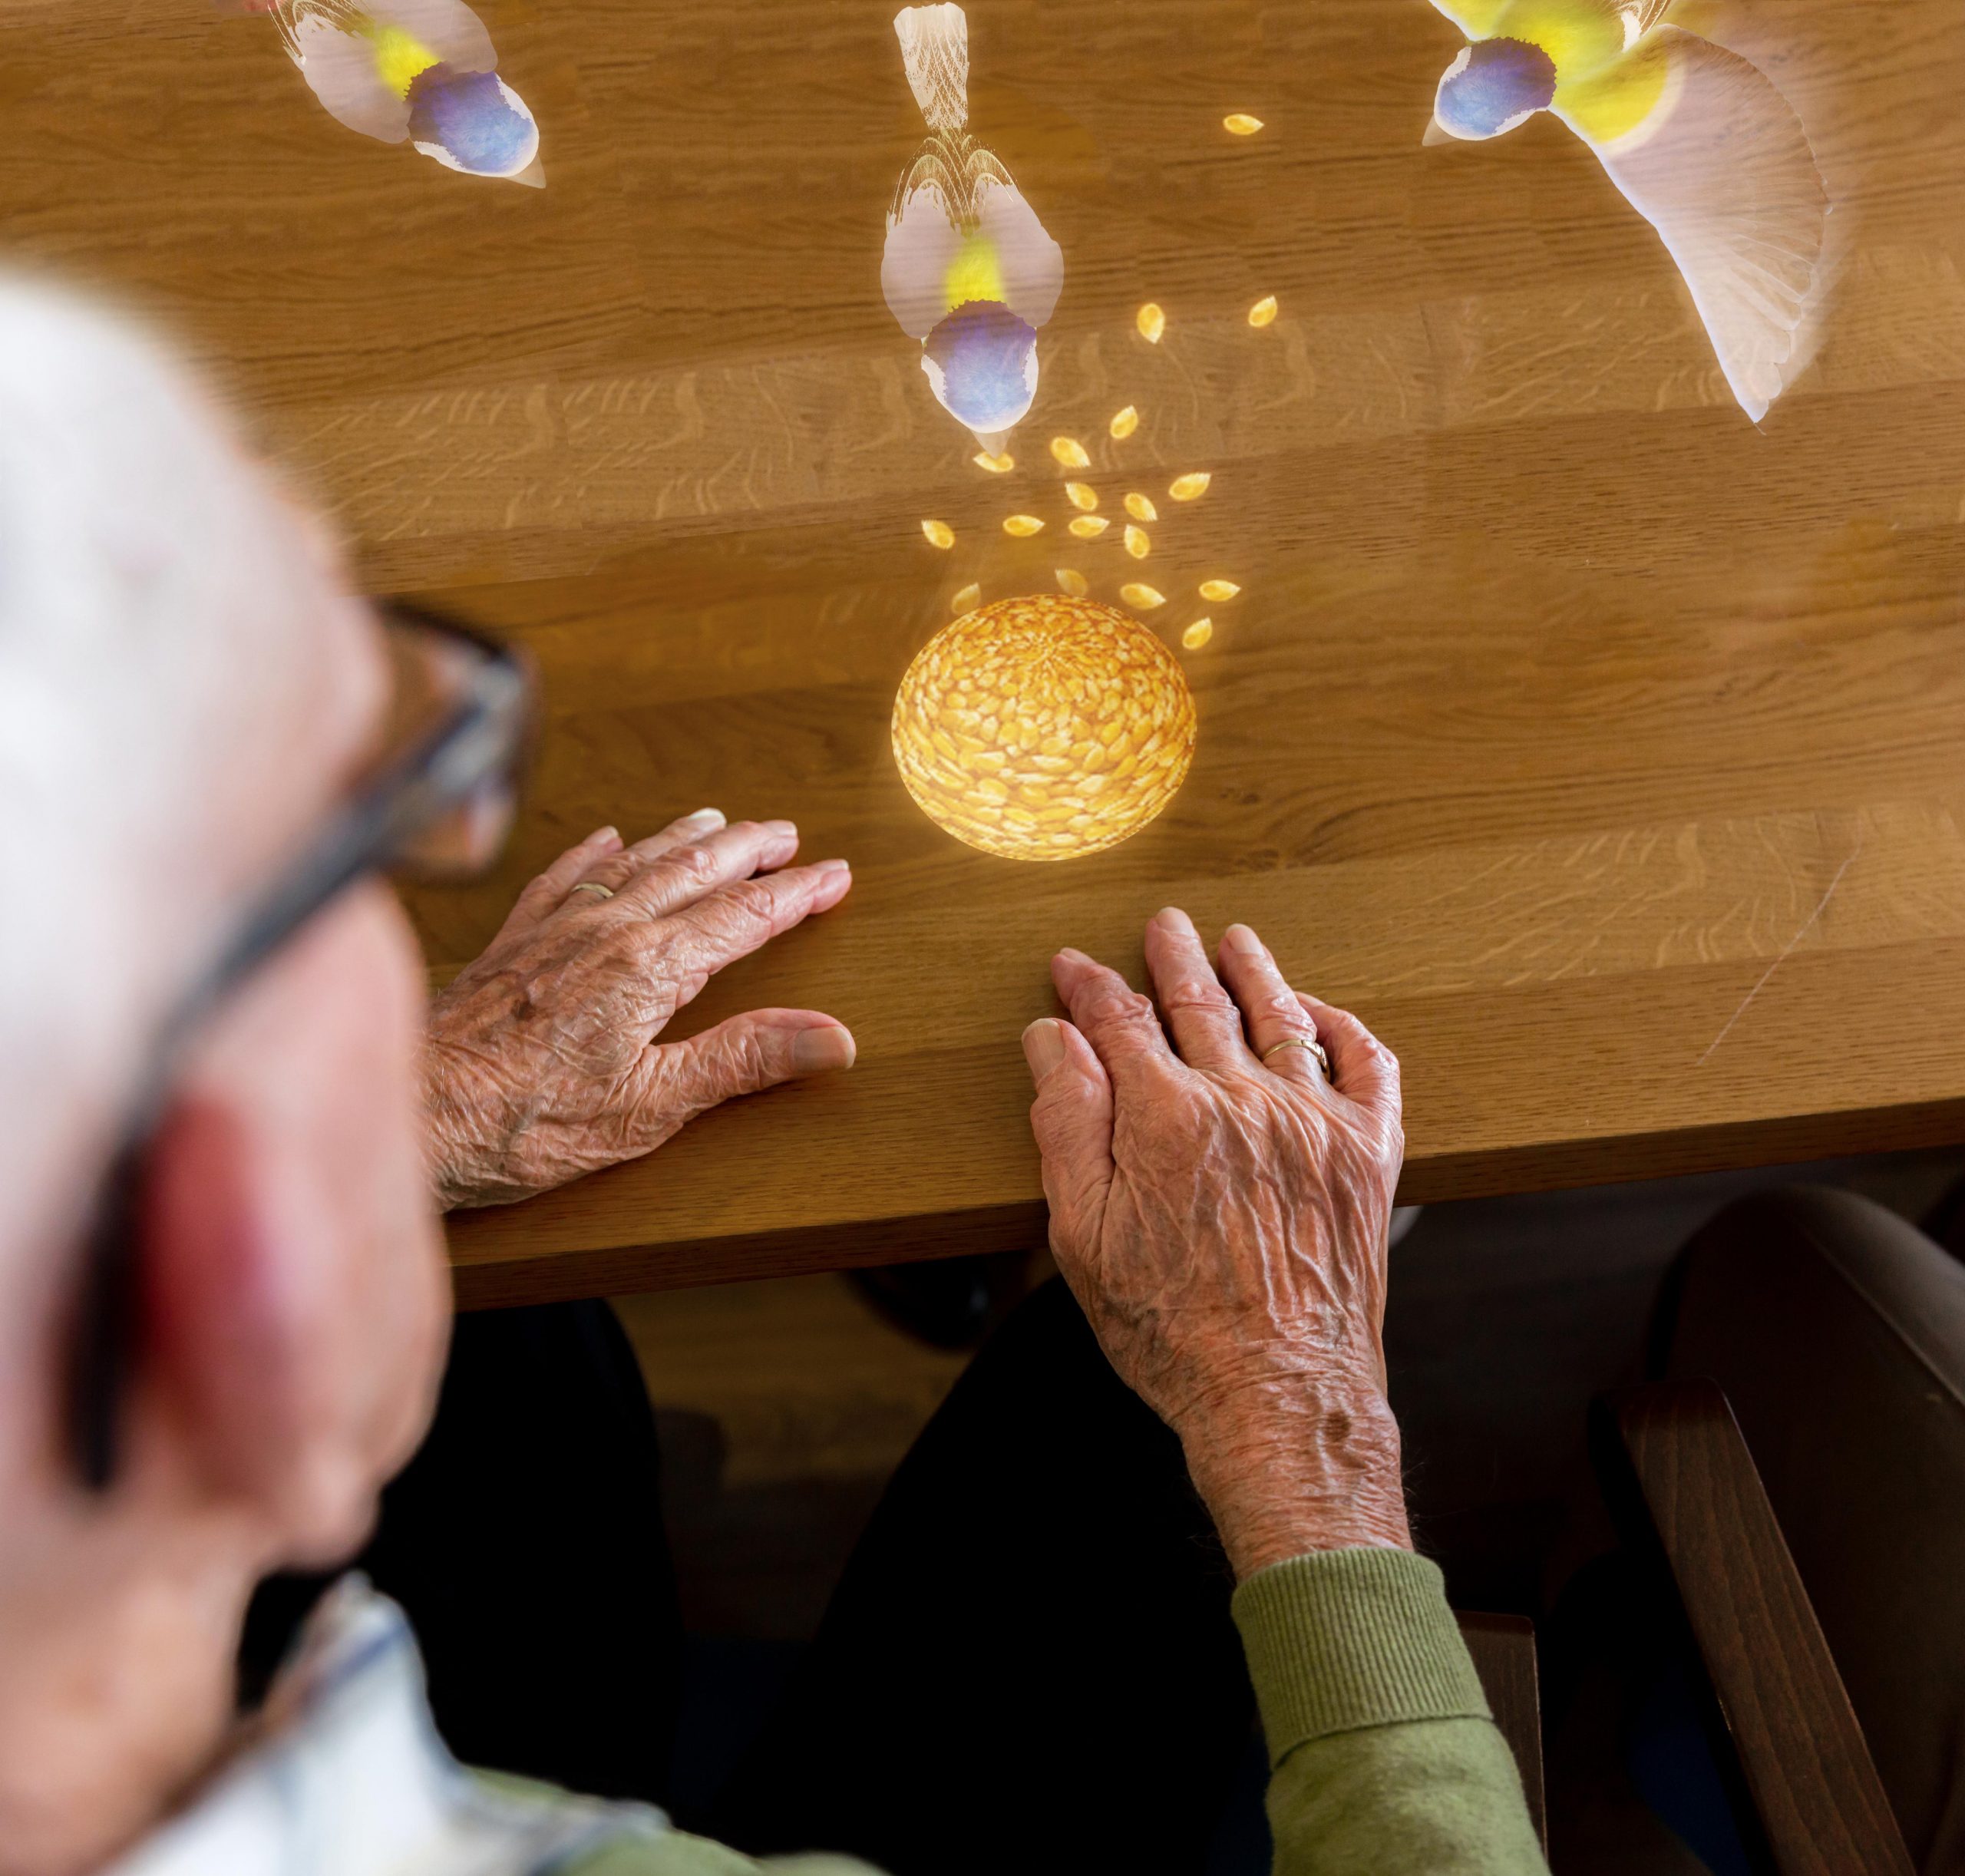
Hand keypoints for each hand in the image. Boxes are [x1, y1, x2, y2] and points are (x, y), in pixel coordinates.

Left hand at [424, 810, 853, 1208]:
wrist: (413, 1111)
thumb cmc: (522, 1121)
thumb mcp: (652, 1106)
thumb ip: (743, 1062)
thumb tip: (831, 1039)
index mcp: (650, 968)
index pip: (745, 917)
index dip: (796, 894)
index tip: (834, 876)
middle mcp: (605, 930)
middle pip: (695, 871)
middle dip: (749, 850)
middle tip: (788, 837)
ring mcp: (554, 929)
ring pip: (635, 862)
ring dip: (684, 839)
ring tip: (720, 822)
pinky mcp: (511, 941)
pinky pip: (562, 875)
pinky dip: (593, 851)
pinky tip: (604, 840)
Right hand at [1021, 909, 1408, 1576]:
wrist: (1277, 1394)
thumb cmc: (1170, 1327)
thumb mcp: (1082, 1232)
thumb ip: (1066, 1122)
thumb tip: (1054, 1037)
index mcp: (1164, 1116)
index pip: (1119, 1021)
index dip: (1090, 988)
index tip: (1072, 967)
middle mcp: (1242, 1100)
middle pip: (1199, 1002)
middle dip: (1172, 958)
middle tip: (1163, 927)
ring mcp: (1313, 1122)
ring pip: (1280, 1016)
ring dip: (1253, 971)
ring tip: (1236, 942)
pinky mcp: (1367, 1153)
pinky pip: (1367, 1065)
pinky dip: (1343, 1027)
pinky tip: (1321, 1013)